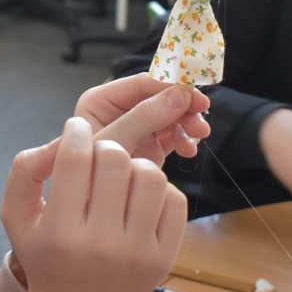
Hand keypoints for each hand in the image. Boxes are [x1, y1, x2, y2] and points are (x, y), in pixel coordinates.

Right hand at [1, 117, 186, 291]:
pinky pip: (174, 200)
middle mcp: (100, 245)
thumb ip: (23, 172)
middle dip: (104, 147)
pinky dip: (158, 190)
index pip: (74, 160)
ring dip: (134, 166)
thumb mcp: (16, 218)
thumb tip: (56, 140)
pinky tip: (138, 199)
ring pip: (150, 175)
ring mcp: (137, 253)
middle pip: (115, 160)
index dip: (75, 132)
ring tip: (120, 177)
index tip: (76, 128)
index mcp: (61, 233)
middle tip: (97, 155)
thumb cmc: (44, 256)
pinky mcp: (164, 258)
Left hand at [74, 74, 210, 164]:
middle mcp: (118, 110)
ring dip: (188, 123)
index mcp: (101, 100)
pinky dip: (185, 140)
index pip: (141, 84)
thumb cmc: (90, 173)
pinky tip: (189, 151)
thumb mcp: (115, 142)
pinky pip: (173, 135)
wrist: (91, 207)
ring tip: (199, 136)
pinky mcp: (149, 145)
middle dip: (184, 106)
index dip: (171, 86)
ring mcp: (136, 127)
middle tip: (202, 117)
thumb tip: (180, 94)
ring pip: (171, 115)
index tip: (196, 96)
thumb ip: (143, 117)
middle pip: (160, 97)